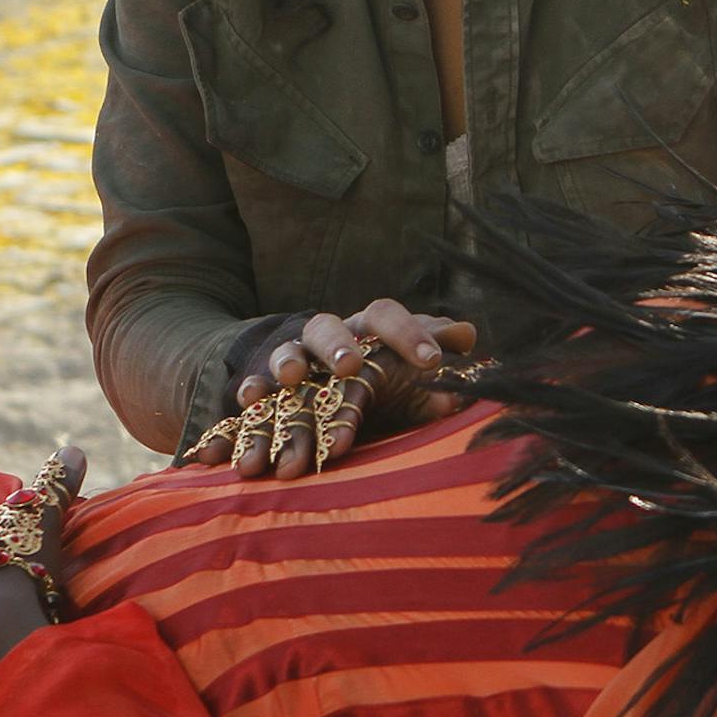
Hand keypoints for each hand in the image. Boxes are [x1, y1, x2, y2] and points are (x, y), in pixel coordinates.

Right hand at [194, 300, 478, 480]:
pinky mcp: (263, 389)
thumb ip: (438, 362)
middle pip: (327, 325)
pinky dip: (246, 398)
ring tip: (287, 380)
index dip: (410, 333)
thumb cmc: (380, 375)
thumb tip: (470, 341)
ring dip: (285, 364)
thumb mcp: (410, 372)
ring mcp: (290, 360)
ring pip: (285, 353)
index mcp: (367, 328)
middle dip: (338, 344)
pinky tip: (247, 402)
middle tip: (350, 366)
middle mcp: (327, 336)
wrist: (317, 376)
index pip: (386, 315)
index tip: (434, 360)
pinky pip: (251, 392)